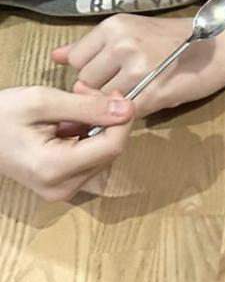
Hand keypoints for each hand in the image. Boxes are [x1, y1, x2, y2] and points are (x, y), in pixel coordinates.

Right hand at [0, 85, 134, 200]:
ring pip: (103, 155)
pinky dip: (88, 136)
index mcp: (54, 169)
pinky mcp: (62, 185)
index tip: (113, 93)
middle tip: (85, 91)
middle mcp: (62, 188)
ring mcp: (62, 190)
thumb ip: (87, 106)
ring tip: (75, 102)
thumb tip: (127, 108)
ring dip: (98, 126)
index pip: (112, 147)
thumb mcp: (40, 101)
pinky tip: (70, 119)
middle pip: (110, 152)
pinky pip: (90, 159)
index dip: (121, 119)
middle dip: (107, 119)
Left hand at [52, 0, 224, 114]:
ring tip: (140, 91)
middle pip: (84, 82)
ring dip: (115, 103)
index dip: (89, 73)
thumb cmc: (179, 38)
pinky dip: (134, 111)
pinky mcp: (152, 92)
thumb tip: (56, 56)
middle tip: (126, 85)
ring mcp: (137, 69)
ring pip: (102, 101)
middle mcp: (121, 44)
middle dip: (99, 90)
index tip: (108, 74)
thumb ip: (94, 46)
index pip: (76, 60)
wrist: (223, 43)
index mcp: (113, 27)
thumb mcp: (133, 31)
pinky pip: (126, 111)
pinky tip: (152, 98)